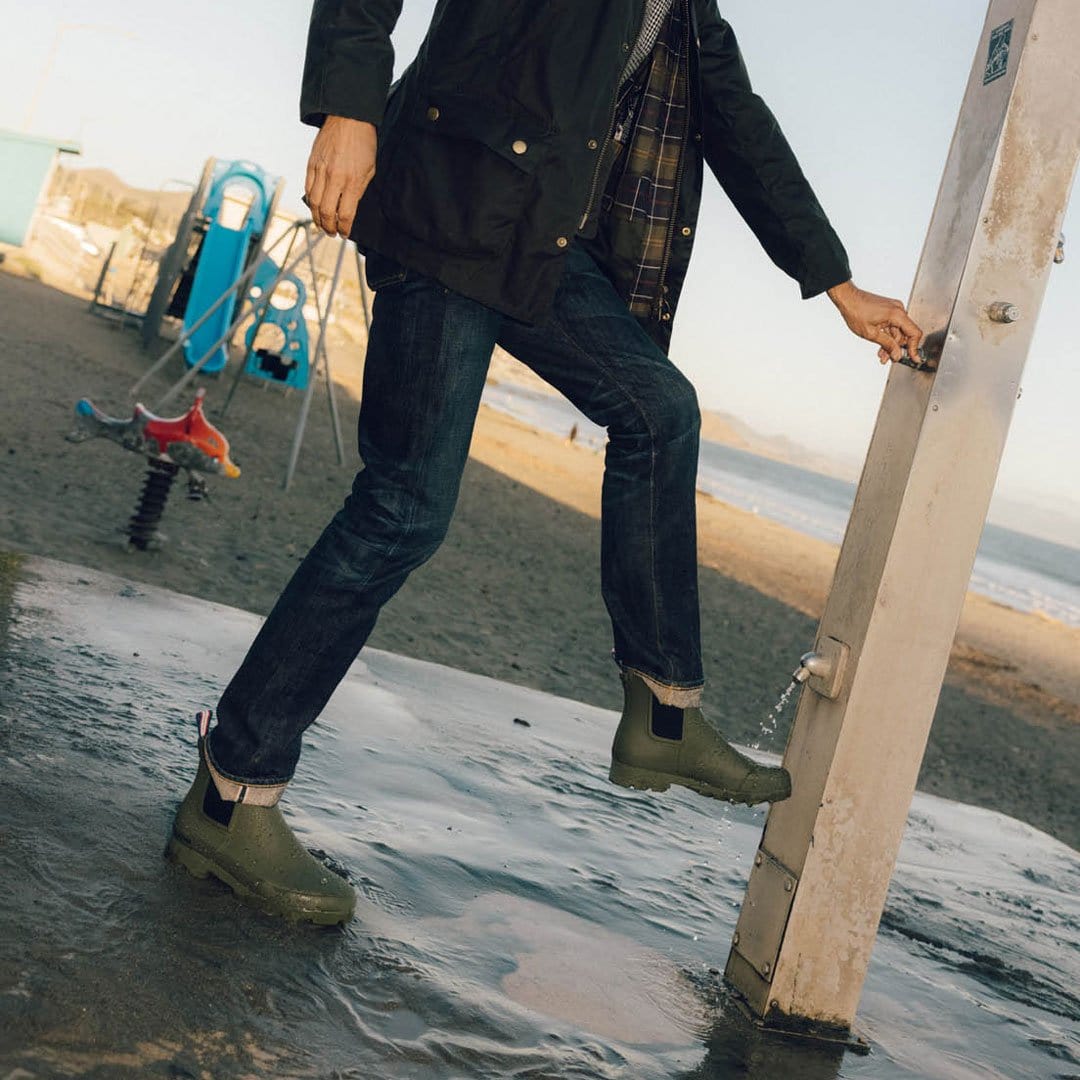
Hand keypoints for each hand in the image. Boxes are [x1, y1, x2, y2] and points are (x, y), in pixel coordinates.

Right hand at [304, 116, 377, 237]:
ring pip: (313, 203)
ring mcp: (320, 171)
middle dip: (329, 227)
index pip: (344, 215)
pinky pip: (308, 188)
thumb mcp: (369, 170)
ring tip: (322, 224)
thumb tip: (350, 209)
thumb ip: (359, 190)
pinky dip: (310, 201)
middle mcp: (334, 178)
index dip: (344, 229)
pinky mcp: (311, 163)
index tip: (344, 234)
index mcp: (351, 182)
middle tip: (332, 233)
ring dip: (317, 218)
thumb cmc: (363, 144)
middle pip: (326, 213)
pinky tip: (315, 207)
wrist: (348, 117)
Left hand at [827, 280, 923, 364]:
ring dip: (890, 344)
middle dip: (897, 348)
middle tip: (889, 359)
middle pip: (905, 334)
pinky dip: (887, 336)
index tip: (913, 358)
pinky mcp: (888, 310)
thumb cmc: (855, 311)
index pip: (914, 333)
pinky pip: (892, 326)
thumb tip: (897, 354)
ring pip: (897, 332)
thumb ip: (887, 345)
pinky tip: (880, 346)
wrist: (847, 298)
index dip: (914, 347)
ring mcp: (894, 309)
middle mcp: (898, 310)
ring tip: (881, 355)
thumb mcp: (871, 334)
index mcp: (897, 314)